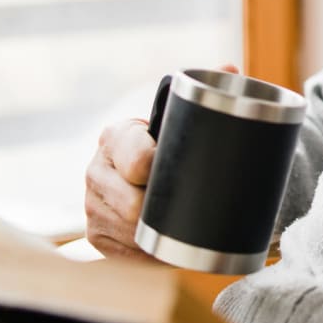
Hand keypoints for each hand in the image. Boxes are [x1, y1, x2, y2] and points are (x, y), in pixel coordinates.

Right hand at [84, 64, 240, 259]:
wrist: (154, 176)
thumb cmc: (175, 143)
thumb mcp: (187, 117)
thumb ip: (210, 89)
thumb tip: (230, 66)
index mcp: (117, 136)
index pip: (134, 156)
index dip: (154, 168)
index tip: (171, 174)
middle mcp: (97, 169)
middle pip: (131, 202)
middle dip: (160, 210)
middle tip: (189, 210)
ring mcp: (93, 205)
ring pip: (128, 230)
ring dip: (155, 236)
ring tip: (181, 230)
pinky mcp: (96, 237)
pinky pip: (124, 254)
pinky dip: (147, 256)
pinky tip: (164, 249)